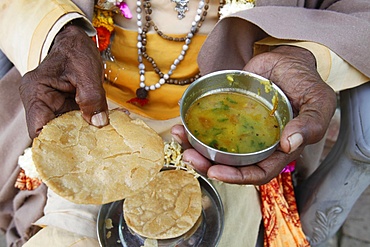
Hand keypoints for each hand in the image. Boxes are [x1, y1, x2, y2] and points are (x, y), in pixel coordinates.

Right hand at [20, 24, 107, 138]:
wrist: (77, 43)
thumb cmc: (75, 51)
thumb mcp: (86, 71)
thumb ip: (92, 97)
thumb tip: (98, 123)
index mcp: (36, 93)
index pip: (38, 129)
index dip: (53, 144)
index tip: (74, 152)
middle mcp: (42, 103)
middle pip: (54, 133)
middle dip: (74, 142)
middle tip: (96, 148)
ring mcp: (55, 107)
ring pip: (68, 130)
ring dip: (86, 134)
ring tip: (105, 138)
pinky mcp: (68, 108)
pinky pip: (79, 121)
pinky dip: (92, 124)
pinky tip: (108, 126)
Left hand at [171, 46, 336, 184]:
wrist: (287, 57)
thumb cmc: (306, 81)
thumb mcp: (318, 101)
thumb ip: (311, 124)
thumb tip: (290, 145)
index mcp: (279, 149)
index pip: (257, 172)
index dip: (236, 177)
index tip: (214, 172)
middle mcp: (257, 144)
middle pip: (230, 164)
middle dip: (207, 164)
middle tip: (188, 155)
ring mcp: (240, 130)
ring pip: (216, 147)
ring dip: (195, 146)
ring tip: (178, 136)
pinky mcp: (228, 114)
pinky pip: (210, 126)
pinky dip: (194, 127)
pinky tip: (181, 123)